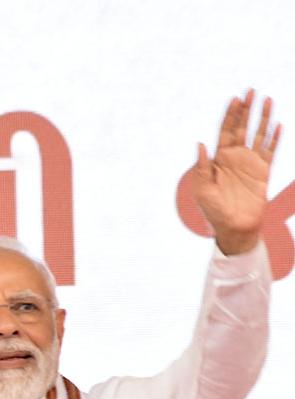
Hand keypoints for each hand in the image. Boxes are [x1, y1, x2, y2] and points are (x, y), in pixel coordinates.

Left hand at [193, 90, 281, 254]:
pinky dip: (275, 137)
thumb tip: (200, 143)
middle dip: (246, 109)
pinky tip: (278, 124)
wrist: (234, 227)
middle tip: (251, 90)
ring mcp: (250, 163)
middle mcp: (235, 157)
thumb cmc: (214, 210)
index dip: (230, 115)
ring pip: (259, 134)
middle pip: (242, 127)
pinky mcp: (263, 171)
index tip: (235, 99)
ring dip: (263, 117)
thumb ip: (202, 167)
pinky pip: (270, 150)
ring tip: (267, 99)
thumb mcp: (203, 189)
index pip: (225, 131)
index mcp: (218, 159)